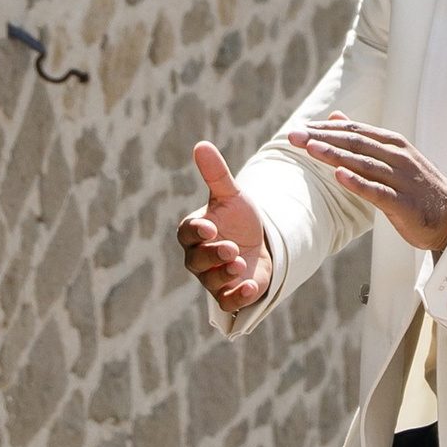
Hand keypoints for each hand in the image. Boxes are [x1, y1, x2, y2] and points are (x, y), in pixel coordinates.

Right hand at [177, 141, 271, 316]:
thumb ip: (216, 174)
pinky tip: (249, 287)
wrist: (259, 244)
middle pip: (196, 260)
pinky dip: (236, 297)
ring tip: (240, 261)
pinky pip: (227, 302)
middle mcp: (198, 257)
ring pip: (211, 282)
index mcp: (195, 232)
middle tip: (231, 248)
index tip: (209, 227)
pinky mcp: (229, 294)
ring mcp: (213, 278)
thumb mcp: (231, 195)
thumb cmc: (238, 219)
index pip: (187, 232)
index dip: (196, 231)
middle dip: (213, 254)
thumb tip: (201, 144)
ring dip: (224, 273)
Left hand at [287, 112, 446, 252]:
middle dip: (322, 138)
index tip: (300, 128)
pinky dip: (358, 182)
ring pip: (364, 163)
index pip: (354, 131)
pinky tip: (339, 176)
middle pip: (355, 143)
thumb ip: (364, 138)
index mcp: (393, 143)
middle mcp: (398, 156)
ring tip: (310, 149)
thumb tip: (336, 116)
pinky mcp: (404, 203)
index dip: (325, 128)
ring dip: (335, 156)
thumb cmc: (418, 187)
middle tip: (294, 136)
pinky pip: (377, 191)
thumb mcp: (393, 156)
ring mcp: (402, 179)